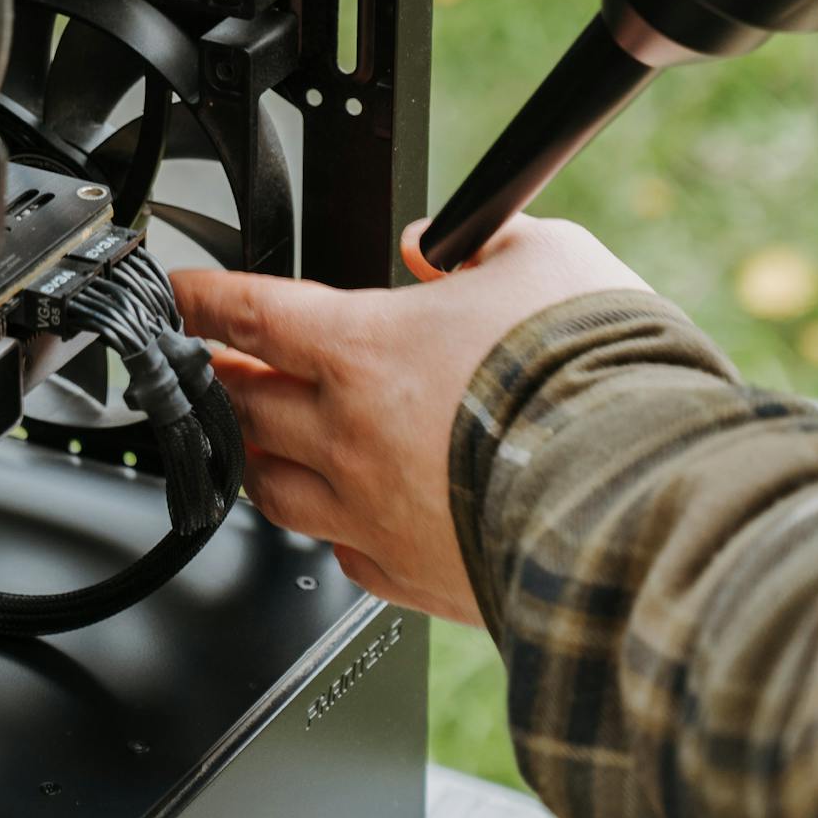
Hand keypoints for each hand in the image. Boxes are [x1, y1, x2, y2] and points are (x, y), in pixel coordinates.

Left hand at [172, 215, 648, 624]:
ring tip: (257, 441)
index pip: (251, 313)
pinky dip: (332, 528)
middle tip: (214, 367)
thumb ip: (481, 241)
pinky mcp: (409, 576)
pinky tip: (342, 518)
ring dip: (257, 457)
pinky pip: (341, 551)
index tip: (182, 294)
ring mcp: (371, 512)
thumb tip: (440, 242)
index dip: (204, 298)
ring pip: (272, 488)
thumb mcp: (547, 257)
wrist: (636, 495)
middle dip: (220, 379)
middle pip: (245, 403)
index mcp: (365, 349)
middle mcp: (349, 434)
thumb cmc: (594, 376)